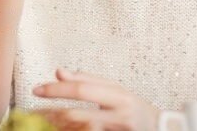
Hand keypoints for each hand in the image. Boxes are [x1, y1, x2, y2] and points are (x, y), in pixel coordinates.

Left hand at [33, 69, 161, 130]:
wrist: (162, 128)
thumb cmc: (132, 107)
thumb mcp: (114, 89)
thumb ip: (86, 80)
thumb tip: (58, 71)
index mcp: (118, 94)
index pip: (81, 89)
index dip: (57, 90)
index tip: (37, 90)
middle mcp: (120, 113)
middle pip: (78, 114)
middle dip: (52, 114)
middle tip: (34, 113)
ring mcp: (119, 129)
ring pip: (81, 129)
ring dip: (59, 126)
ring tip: (43, 122)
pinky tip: (60, 129)